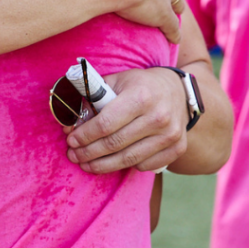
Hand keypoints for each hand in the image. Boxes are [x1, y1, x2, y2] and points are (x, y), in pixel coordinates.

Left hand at [64, 67, 187, 173]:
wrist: (178, 91)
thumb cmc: (140, 85)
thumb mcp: (117, 81)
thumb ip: (93, 98)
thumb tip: (70, 122)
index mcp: (141, 95)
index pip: (106, 123)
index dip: (84, 135)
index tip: (71, 140)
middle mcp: (158, 116)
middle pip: (114, 144)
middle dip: (88, 152)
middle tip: (74, 155)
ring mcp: (170, 134)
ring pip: (128, 159)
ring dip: (102, 165)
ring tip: (86, 164)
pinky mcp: (177, 148)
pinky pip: (144, 165)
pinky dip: (126, 166)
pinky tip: (113, 161)